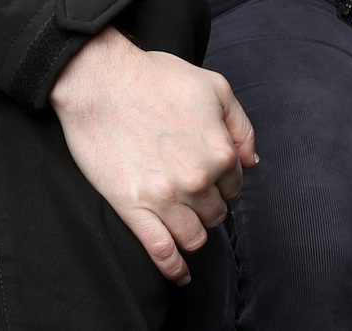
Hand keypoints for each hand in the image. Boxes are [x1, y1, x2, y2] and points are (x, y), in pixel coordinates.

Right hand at [49, 25, 257, 283]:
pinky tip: (179, 274)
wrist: (99, 80)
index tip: (206, 169)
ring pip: (195, 237)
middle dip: (208, 203)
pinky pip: (162, 252)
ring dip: (193, 231)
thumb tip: (252, 161)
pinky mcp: (133, 208)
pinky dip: (173, 268)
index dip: (223, 177)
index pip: (235, 184)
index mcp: (219, 151)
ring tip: (183, 219)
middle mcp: (197, 179)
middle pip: (216, 213)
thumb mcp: (213, 86)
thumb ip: (240, 125)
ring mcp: (165, 198)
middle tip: (189, 188)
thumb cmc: (154, 77)